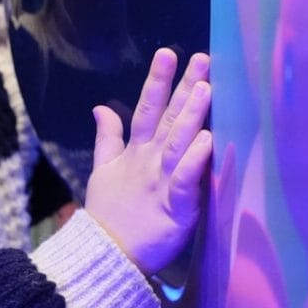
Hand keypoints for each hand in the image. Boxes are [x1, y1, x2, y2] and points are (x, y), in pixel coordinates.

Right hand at [84, 49, 211, 276]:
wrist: (106, 254)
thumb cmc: (108, 214)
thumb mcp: (102, 170)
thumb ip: (107, 137)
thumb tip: (100, 106)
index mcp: (134, 152)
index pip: (145, 108)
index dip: (156, 81)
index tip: (167, 53)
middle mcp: (149, 161)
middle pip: (167, 118)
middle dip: (183, 88)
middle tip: (201, 59)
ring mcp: (161, 182)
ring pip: (178, 142)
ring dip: (191, 116)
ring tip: (206, 89)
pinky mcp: (175, 207)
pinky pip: (186, 180)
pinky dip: (195, 161)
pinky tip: (207, 140)